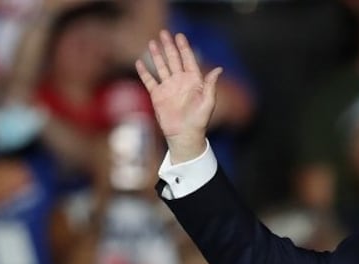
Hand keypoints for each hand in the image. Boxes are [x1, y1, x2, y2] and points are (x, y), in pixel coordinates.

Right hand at [134, 31, 221, 162]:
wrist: (185, 135)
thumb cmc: (199, 120)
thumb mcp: (208, 102)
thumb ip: (210, 85)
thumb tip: (219, 69)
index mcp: (193, 81)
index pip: (188, 60)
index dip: (184, 48)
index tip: (180, 36)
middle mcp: (180, 82)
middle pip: (173, 60)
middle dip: (169, 46)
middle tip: (164, 33)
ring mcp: (168, 88)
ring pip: (161, 67)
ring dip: (157, 55)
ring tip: (152, 43)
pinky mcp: (157, 95)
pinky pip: (149, 81)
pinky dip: (144, 72)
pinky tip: (139, 62)